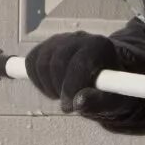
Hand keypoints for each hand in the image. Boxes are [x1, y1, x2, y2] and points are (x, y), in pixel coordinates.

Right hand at [24, 31, 144, 126]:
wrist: (107, 79)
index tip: (71, 106)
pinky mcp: (47, 46)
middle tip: (67, 105)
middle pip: (56, 62)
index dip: (71, 86)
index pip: (79, 62)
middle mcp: (79, 38)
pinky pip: (31, 62)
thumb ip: (99, 102)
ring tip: (63, 96)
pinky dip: (37, 79)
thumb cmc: (112, 89)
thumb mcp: (113, 101)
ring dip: (47, 85)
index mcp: (100, 46)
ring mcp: (61, 40)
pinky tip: (52, 88)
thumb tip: (78, 103)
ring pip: (40, 62)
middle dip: (59, 88)